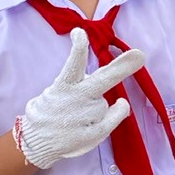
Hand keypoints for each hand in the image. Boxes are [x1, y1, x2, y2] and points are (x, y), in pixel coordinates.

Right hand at [17, 28, 139, 169]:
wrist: (34, 143)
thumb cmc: (50, 112)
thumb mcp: (56, 91)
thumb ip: (79, 83)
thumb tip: (109, 89)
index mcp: (63, 86)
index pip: (72, 64)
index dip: (78, 48)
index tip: (79, 32)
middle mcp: (74, 100)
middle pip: (102, 81)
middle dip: (122, 67)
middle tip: (140, 54)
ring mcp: (83, 117)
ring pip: (104, 103)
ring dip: (97, 107)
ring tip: (78, 116)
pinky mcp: (89, 135)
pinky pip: (113, 119)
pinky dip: (119, 111)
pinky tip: (120, 106)